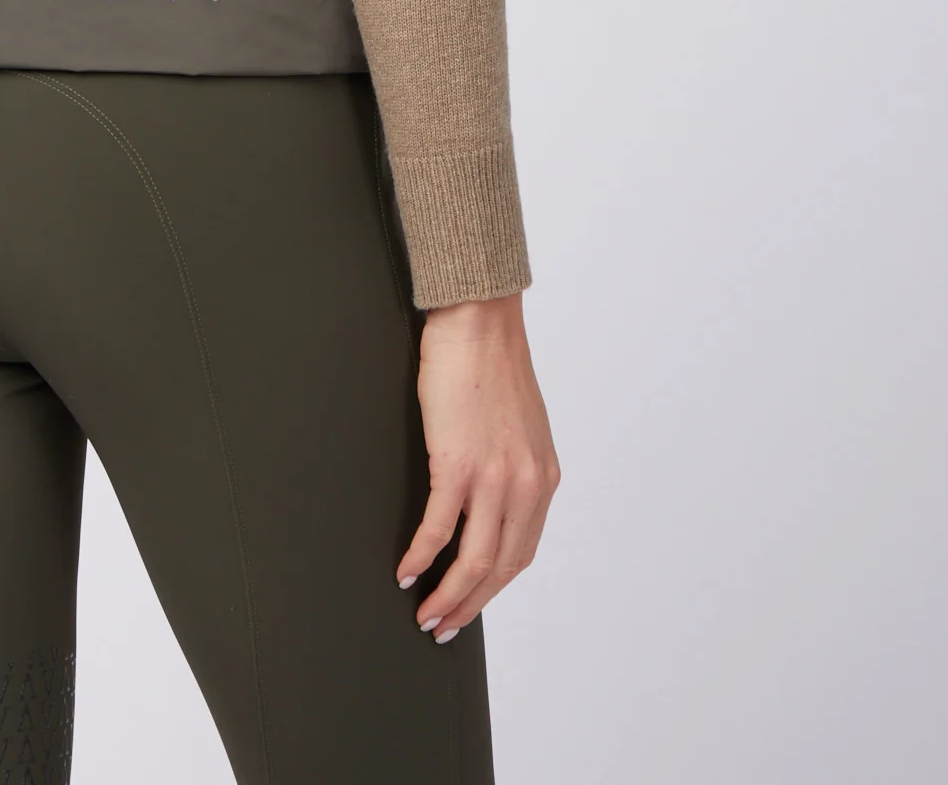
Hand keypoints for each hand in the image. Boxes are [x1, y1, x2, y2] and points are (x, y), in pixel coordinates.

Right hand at [397, 292, 558, 638]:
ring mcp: (494, 478)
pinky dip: (421, 557)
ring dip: (448, 595)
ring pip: (473, 560)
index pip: (522, 552)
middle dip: (470, 604)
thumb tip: (490, 498)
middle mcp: (526, 485)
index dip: (494, 586)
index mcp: (542, 478)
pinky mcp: (457, 464)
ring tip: (425, 613)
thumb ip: (514, 467)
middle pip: (500, 567)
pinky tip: (405, 571)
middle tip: (444, 624)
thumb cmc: (492, 364)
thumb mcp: (521, 427)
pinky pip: (439, 529)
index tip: (471, 601)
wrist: (479, 322)